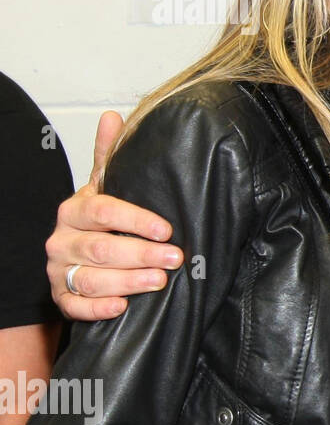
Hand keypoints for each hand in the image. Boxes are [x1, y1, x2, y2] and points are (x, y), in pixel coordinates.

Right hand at [47, 111, 184, 320]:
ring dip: (126, 282)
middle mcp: (62, 239)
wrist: (78, 254)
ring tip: (158, 281)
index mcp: (75, 209)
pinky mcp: (60, 297)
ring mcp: (58, 269)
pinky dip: (97, 308)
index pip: (104, 212)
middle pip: (100, 248)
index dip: (135, 220)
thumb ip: (110, 156)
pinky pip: (74, 306)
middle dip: (140, 254)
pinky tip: (122, 307)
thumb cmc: (100, 220)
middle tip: (175, 258)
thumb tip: (112, 116)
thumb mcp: (106, 186)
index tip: (166, 229)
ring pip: (89, 278)